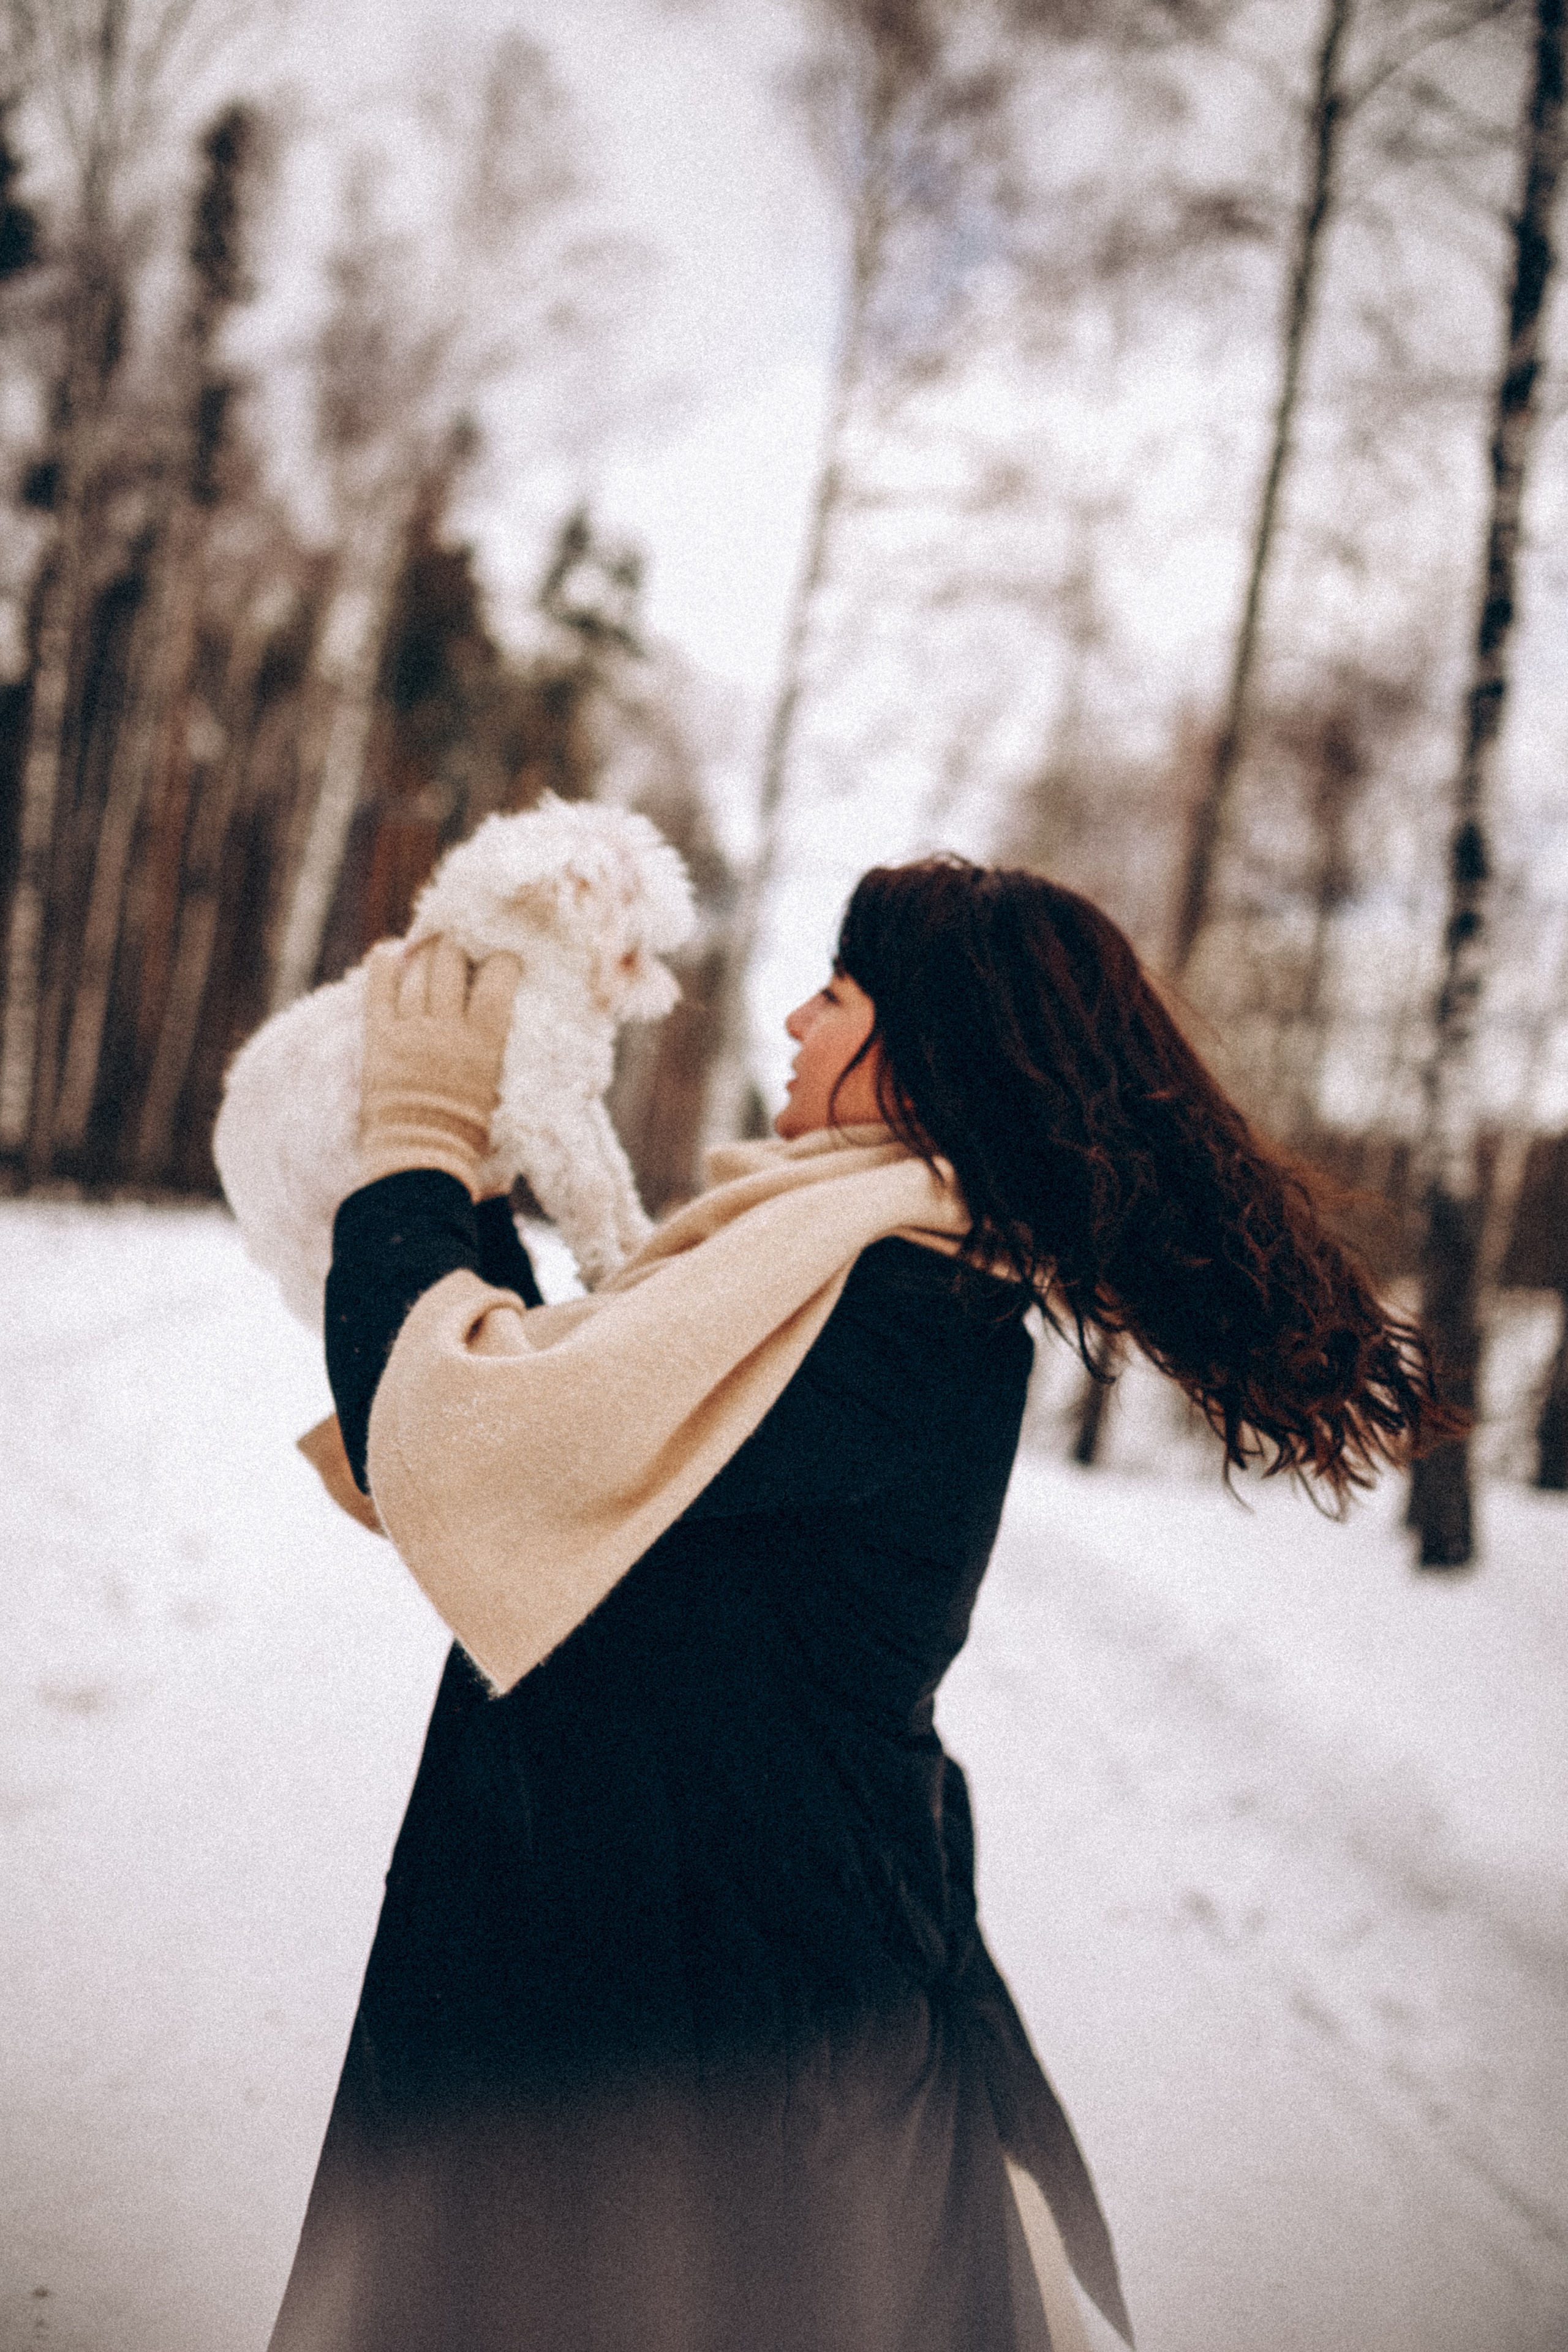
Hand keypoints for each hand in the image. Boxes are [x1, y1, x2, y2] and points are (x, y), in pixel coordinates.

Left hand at [359, 937, 520, 1194]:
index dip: (502, 959)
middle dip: (459, 946)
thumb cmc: (470, 1134)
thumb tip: (507, 1010)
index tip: (502, 958)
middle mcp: (447, 1029)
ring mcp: (409, 1031)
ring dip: (426, 951)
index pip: (499, 976)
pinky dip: (384, 962)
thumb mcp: (502, 1087)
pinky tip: (391, 953)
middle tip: (462, 947)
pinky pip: (378, 986)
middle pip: (452, 961)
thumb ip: (503, 1047)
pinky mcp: (378, 1038)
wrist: (419, 1162)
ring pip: (418, 968)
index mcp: (486, 1042)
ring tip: (431, 947)